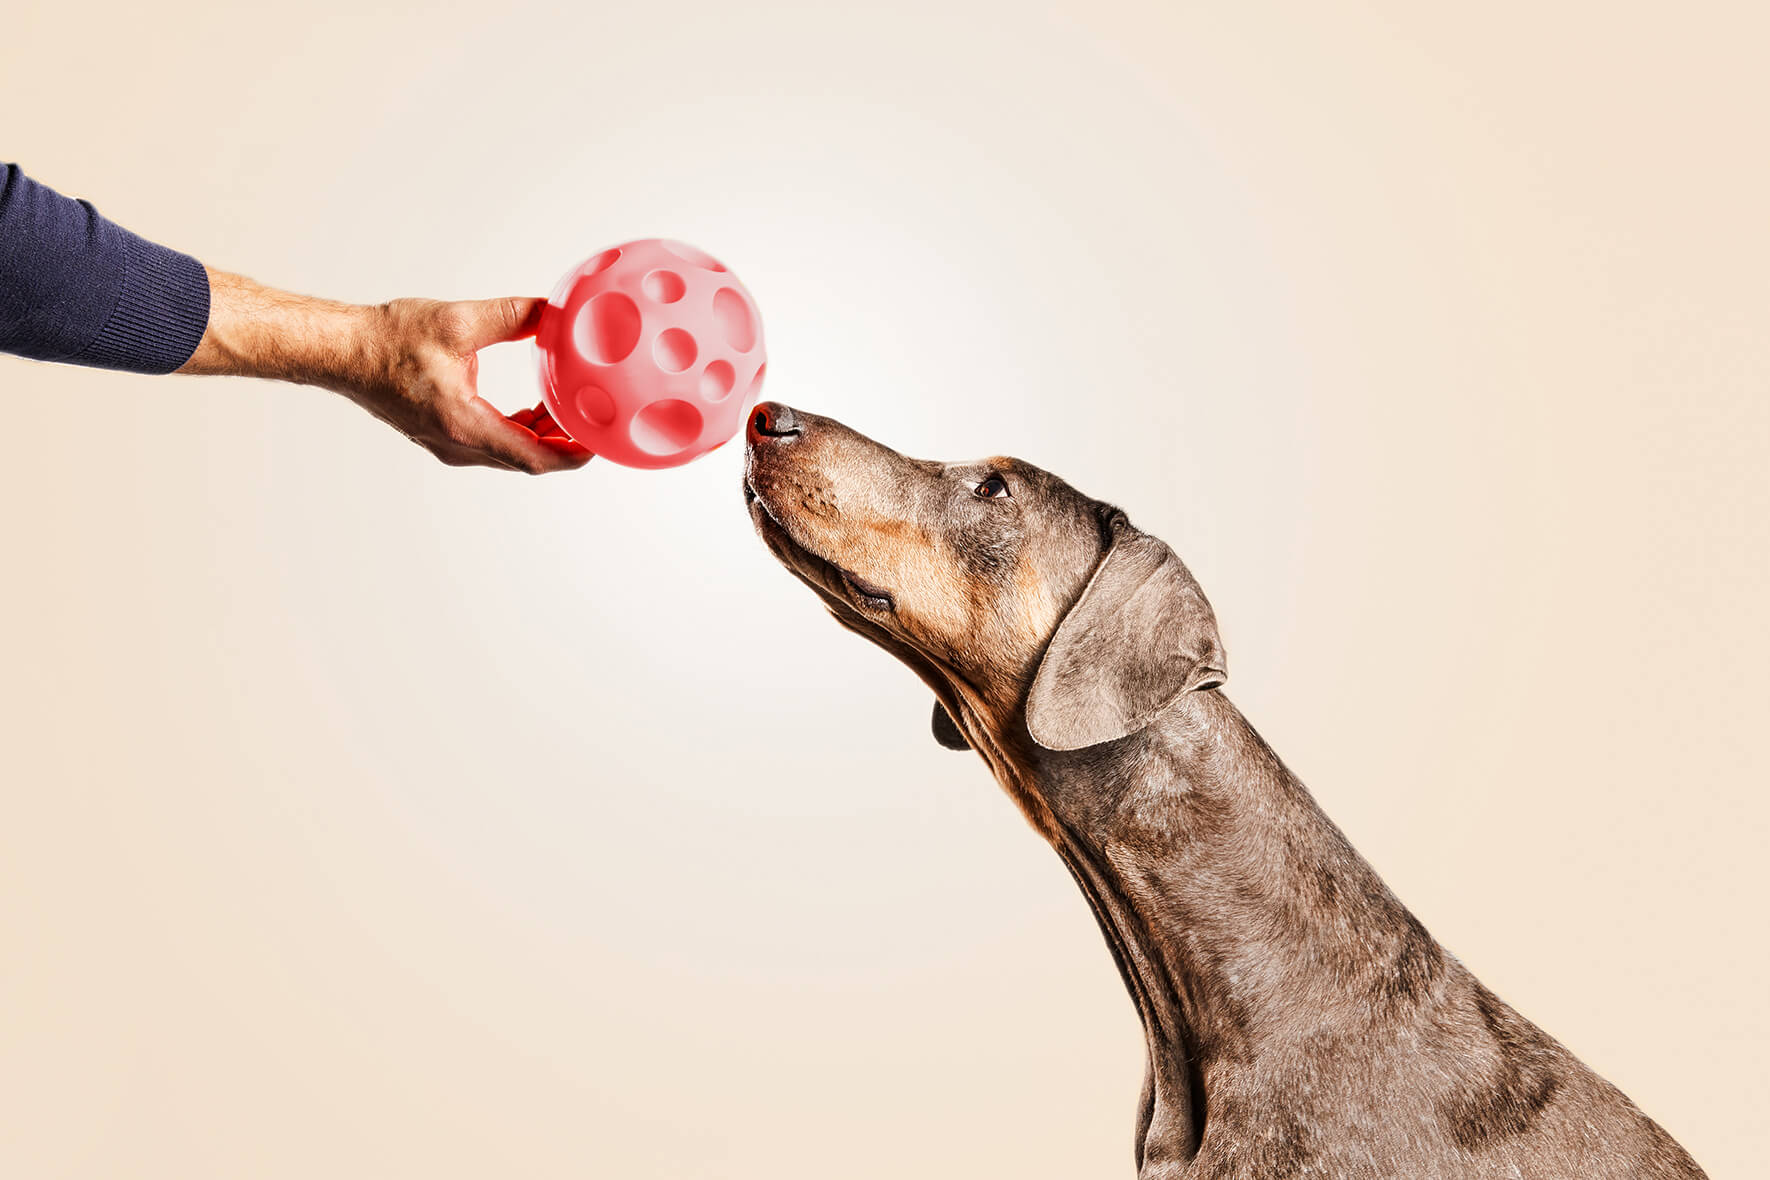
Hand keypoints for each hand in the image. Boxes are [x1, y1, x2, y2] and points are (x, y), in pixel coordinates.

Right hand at [179, 270, 592, 473]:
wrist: (344, 351)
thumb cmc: (388, 340)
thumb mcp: (458, 321)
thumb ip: (512, 316)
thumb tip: (554, 311)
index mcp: (464, 425)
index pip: (534, 456)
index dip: (574, 455)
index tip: (602, 442)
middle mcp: (459, 444)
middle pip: (529, 458)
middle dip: (567, 443)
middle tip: (600, 421)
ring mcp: (451, 444)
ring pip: (513, 451)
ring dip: (545, 434)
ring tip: (576, 408)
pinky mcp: (446, 434)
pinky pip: (496, 440)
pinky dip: (523, 427)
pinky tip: (540, 402)